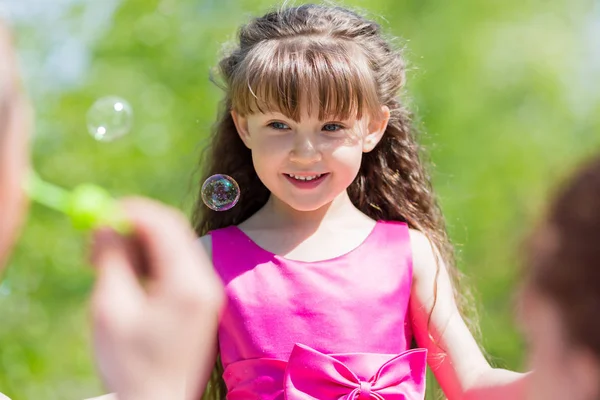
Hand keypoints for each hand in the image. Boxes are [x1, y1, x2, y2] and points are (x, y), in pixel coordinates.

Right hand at [90, 198, 223, 399]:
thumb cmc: (133, 364)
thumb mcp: (111, 310)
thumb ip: (111, 260)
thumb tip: (105, 224)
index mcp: (188, 283)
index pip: (165, 224)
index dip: (132, 211)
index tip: (102, 213)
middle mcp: (205, 282)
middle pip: (172, 232)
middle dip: (134, 227)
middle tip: (97, 238)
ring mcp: (206, 292)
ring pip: (172, 247)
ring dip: (139, 246)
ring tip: (105, 265)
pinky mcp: (201, 301)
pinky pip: (176, 267)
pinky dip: (150, 263)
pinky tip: (127, 280)